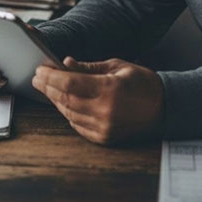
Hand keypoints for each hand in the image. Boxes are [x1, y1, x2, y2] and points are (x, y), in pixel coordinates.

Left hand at [32, 57, 163, 145]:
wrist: (164, 107)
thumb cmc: (141, 83)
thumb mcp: (116, 66)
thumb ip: (88, 67)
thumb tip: (65, 63)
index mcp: (109, 89)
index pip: (69, 83)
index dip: (50, 77)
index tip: (40, 71)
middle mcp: (105, 111)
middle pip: (65, 99)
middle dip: (48, 88)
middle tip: (37, 78)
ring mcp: (104, 127)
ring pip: (69, 113)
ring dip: (56, 100)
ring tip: (49, 88)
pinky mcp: (104, 138)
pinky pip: (78, 125)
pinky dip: (69, 113)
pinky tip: (66, 103)